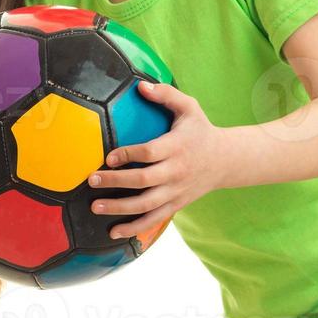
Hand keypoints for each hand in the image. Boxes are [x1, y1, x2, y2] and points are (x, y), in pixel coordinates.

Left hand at [85, 81, 228, 239]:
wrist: (226, 161)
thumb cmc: (200, 130)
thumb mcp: (189, 108)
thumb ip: (166, 95)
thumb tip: (140, 86)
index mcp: (177, 147)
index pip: (150, 152)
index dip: (128, 155)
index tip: (108, 157)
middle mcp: (176, 171)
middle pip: (144, 181)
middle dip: (116, 183)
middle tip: (92, 180)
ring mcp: (176, 191)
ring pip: (147, 205)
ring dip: (120, 209)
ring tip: (96, 208)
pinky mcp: (176, 205)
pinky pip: (154, 219)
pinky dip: (135, 228)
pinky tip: (114, 232)